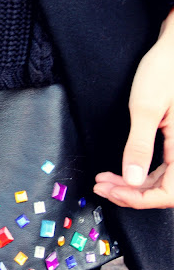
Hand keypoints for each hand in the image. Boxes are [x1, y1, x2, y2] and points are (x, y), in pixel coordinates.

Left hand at [94, 9, 173, 208]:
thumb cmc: (165, 71)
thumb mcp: (145, 108)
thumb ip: (138, 146)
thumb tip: (132, 179)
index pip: (170, 193)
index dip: (140, 199)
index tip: (112, 192)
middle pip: (166, 189)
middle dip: (131, 193)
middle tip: (101, 187)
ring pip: (164, 180)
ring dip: (134, 184)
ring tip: (105, 180)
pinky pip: (165, 167)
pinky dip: (141, 171)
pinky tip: (122, 170)